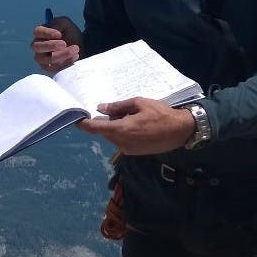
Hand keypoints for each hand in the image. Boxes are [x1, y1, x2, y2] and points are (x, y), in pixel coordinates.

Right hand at [31, 15, 82, 72]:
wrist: (79, 46)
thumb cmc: (69, 33)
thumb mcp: (65, 23)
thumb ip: (59, 24)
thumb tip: (56, 32)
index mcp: (40, 33)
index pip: (37, 32)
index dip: (47, 33)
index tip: (59, 34)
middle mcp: (38, 46)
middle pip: (37, 46)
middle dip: (52, 45)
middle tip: (64, 44)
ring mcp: (42, 58)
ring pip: (46, 59)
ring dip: (62, 55)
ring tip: (75, 51)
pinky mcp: (49, 68)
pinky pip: (53, 68)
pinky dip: (65, 63)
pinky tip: (74, 57)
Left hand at [75, 97, 196, 155]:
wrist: (180, 131)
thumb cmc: (160, 114)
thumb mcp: (139, 103)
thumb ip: (118, 107)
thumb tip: (101, 108)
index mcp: (121, 129)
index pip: (95, 128)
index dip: (84, 124)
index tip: (76, 120)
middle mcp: (122, 142)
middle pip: (104, 132)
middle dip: (102, 123)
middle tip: (108, 111)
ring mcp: (128, 149)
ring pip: (113, 137)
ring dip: (114, 128)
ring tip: (126, 116)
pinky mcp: (134, 153)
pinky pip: (121, 141)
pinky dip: (122, 133)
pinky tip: (133, 125)